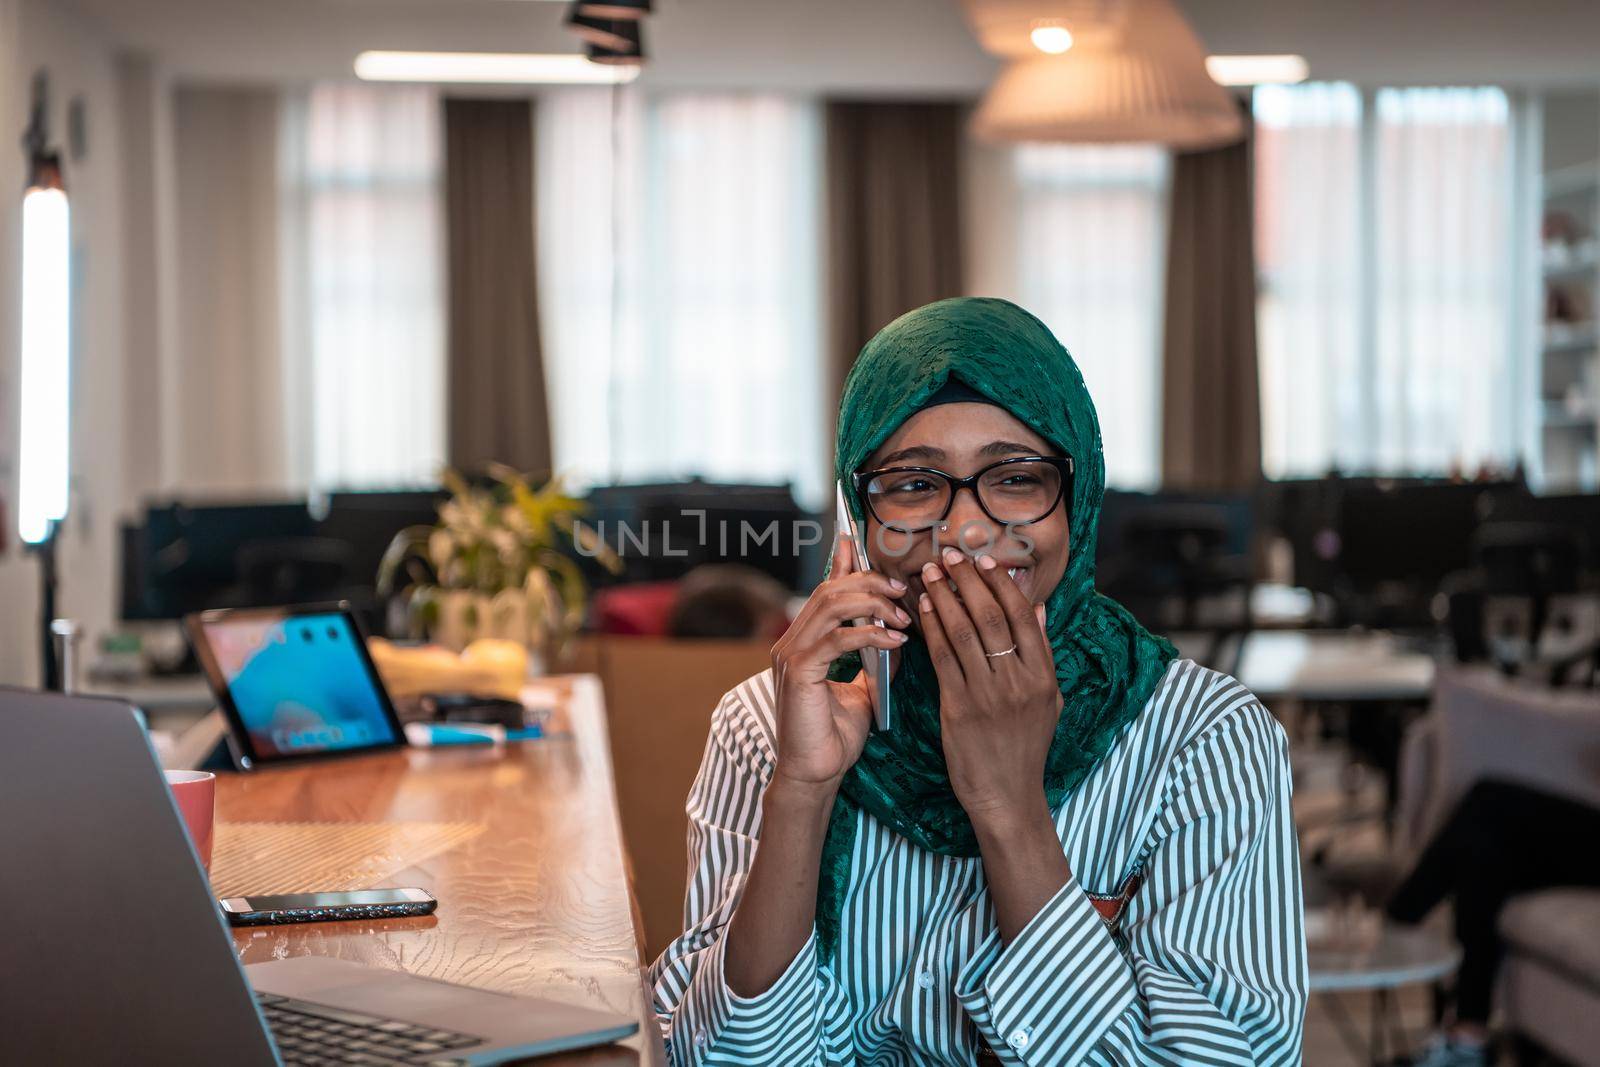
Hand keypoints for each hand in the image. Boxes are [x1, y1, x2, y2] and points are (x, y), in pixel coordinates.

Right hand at [769, 533, 909, 795]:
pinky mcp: (798, 672)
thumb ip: (875, 659)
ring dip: (873, 604)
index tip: (859, 541)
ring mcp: (791, 655)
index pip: (824, 589)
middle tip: (903, 591)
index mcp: (805, 641)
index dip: (842, 562)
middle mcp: (792, 641)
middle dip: (870, 582)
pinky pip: (837, 638)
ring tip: (903, 617)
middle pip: (830, 589)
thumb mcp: (864, 689)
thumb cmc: (835, 736)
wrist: (816, 774)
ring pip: (831, 605)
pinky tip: (894, 641)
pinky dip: (869, 634)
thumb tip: (900, 634)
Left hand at [918, 546, 1061, 831]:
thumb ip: (1042, 653)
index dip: (1001, 585)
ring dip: (944, 597)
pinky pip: (943, 659)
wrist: (1006, 795)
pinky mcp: (960, 708)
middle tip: (950, 557)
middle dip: (968, 582)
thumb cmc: (1024, 747)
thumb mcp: (1048, 700)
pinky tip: (922, 610)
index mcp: (1043, 677)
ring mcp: (989, 695)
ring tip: (931, 574)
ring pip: (964, 633)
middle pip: (992, 617)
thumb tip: (1038, 607)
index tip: (984, 562)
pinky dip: (931, 629)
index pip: (1022, 617)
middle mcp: (1018, 682)